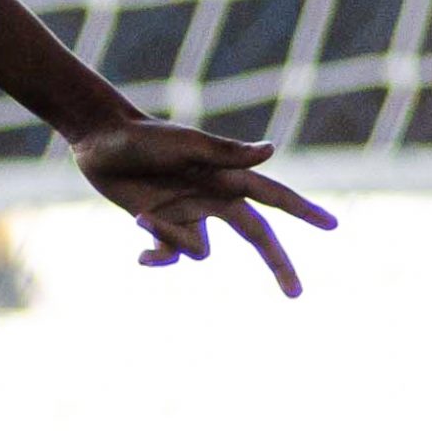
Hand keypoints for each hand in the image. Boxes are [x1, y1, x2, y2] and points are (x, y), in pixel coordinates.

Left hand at [69, 117, 336, 296]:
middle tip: (296, 294)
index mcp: (227, 177)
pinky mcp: (161, 226)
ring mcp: (188, 214)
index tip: (332, 224)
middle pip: (257, 237)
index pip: (275, 197)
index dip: (304, 210)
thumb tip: (272, 149)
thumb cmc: (144, 137)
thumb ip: (226, 153)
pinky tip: (139, 256)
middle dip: (277, 263)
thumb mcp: (185, 144)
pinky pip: (170, 256)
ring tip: (145, 214)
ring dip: (172, 238)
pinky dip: (156, 256)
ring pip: (200, 252)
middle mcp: (213, 199)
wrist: (99, 141)